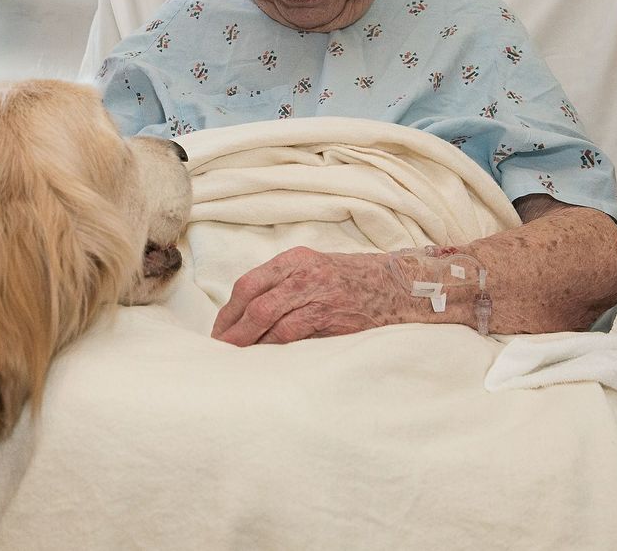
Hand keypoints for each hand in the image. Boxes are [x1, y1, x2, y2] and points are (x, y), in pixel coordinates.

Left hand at [211, 246, 400, 344]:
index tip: (218, 330)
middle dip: (233, 330)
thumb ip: (282, 283)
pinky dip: (276, 348)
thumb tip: (243, 313)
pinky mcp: (334, 321)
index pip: (248, 284)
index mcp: (295, 259)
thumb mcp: (314, 268)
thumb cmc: (350, 279)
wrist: (398, 287)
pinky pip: (296, 337)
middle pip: (256, 304)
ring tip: (237, 357)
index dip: (228, 311)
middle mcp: (305, 275)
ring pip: (272, 322)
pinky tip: (266, 358)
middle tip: (220, 349)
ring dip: (251, 343)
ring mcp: (320, 297)